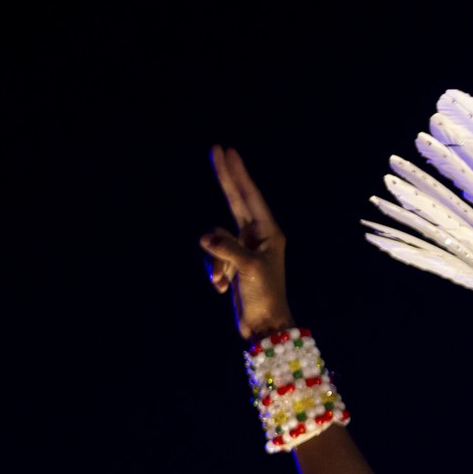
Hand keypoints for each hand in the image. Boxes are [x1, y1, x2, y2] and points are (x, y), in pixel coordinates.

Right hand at [201, 146, 295, 338]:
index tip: (228, 151)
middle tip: (216, 149)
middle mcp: (256, 236)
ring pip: (215, 239)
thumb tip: (204, 237)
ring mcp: (242, 249)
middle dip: (225, 178)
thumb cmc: (265, 296)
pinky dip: (214, 271)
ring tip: (223, 281)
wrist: (264, 325)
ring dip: (215, 261)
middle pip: (235, 200)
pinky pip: (212, 256)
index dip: (237, 173)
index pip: (249, 196)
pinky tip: (222, 288)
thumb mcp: (248, 269)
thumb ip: (226, 249)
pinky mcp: (231, 262)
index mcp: (268, 233)